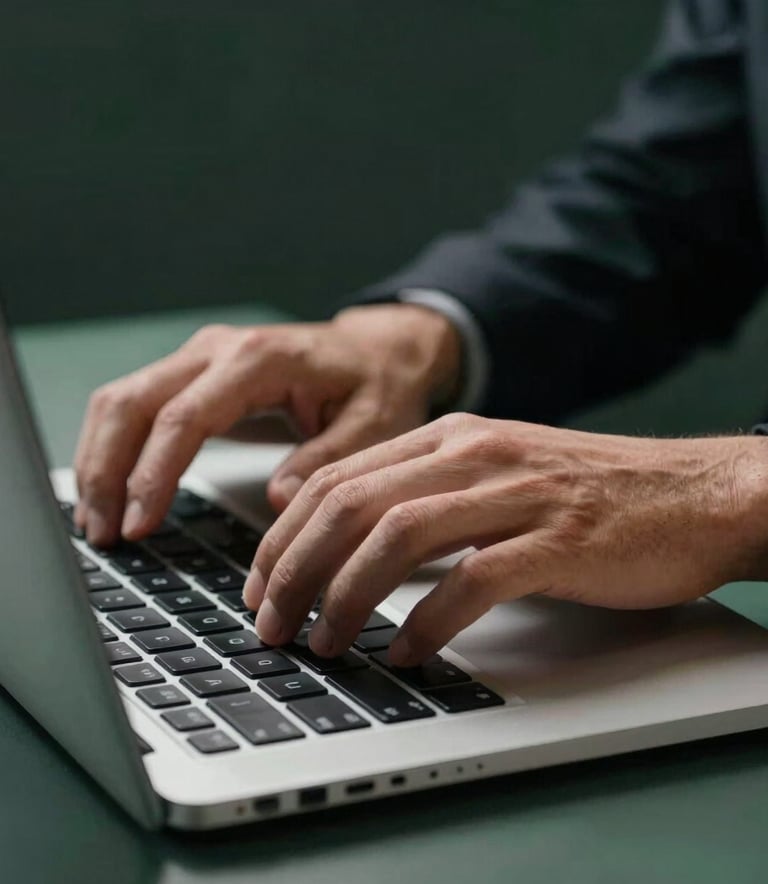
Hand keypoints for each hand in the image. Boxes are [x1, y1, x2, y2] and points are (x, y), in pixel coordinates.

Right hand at [74, 304, 460, 545]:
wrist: (377, 350)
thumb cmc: (377, 385)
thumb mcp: (373, 425)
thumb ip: (326, 460)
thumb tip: (278, 499)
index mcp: (259, 360)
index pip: (184, 417)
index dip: (154, 473)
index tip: (140, 524)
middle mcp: (218, 349)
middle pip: (133, 402)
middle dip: (107, 470)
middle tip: (103, 532)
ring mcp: (200, 356)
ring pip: (121, 400)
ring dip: (100, 459)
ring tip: (97, 520)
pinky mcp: (195, 372)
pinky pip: (135, 403)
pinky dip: (114, 446)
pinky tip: (112, 486)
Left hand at [245, 413, 767, 665]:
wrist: (693, 493)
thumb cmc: (590, 493)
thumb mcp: (496, 473)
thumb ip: (429, 495)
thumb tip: (354, 548)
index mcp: (450, 437)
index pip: (336, 479)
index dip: (282, 536)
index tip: (260, 584)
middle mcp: (472, 454)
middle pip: (350, 505)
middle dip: (293, 569)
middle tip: (270, 622)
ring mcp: (514, 494)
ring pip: (396, 537)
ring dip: (344, 596)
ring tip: (322, 642)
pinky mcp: (556, 540)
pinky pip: (472, 582)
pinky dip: (428, 622)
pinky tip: (406, 652)